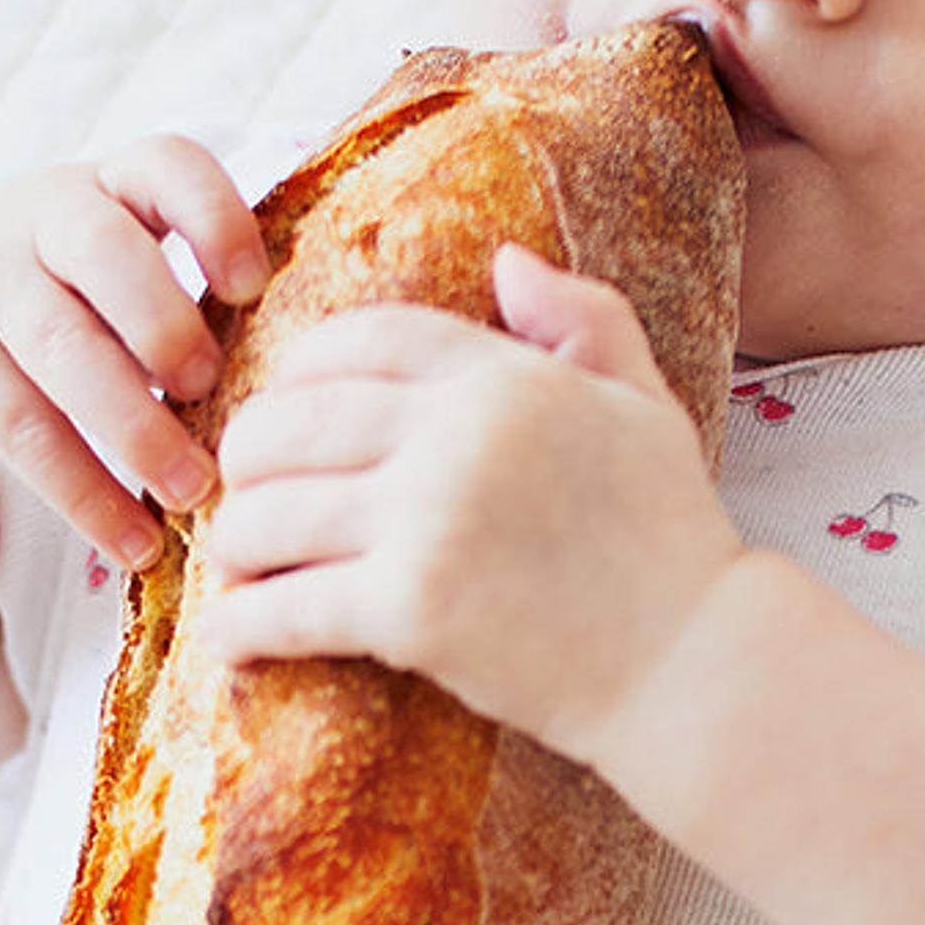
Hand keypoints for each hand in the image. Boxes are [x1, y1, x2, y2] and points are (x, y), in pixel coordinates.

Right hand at [0, 138, 269, 573]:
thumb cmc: (74, 293)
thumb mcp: (124, 258)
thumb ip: (200, 290)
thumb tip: (320, 380)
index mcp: (116, 182)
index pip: (167, 165)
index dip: (214, 216)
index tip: (253, 287)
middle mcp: (47, 215)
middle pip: (105, 253)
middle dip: (165, 322)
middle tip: (212, 388)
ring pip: (62, 350)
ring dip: (133, 428)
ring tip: (194, 493)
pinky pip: (22, 429)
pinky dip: (83, 494)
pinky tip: (133, 541)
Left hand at [202, 244, 743, 767]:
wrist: (694, 664)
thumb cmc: (670, 535)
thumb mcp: (643, 403)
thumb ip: (582, 319)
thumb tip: (507, 260)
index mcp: (504, 377)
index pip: (357, 340)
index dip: (298, 371)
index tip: (281, 409)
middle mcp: (457, 434)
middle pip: (287, 422)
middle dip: (244, 459)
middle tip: (240, 491)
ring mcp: (429, 521)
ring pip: (266, 513)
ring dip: (233, 543)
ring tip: (236, 564)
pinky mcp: (410, 611)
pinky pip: (282, 608)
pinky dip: (238, 626)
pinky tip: (229, 637)